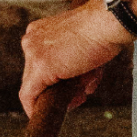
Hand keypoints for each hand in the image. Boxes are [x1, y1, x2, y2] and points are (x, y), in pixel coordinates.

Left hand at [17, 0, 131, 118]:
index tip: (71, 86)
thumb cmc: (102, 31)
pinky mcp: (40, 68)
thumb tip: (78, 85)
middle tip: (80, 95)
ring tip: (83, 92)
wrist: (107, 22)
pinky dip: (34, 108)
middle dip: (59, 89)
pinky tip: (48, 114)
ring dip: (59, 97)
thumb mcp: (82, 45)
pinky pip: (29, 95)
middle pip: (36, 76)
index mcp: (40, 31)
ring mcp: (33, 53)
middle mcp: (31, 40)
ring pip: (35, 87)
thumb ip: (73, 61)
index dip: (55, 80)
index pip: (39, 63)